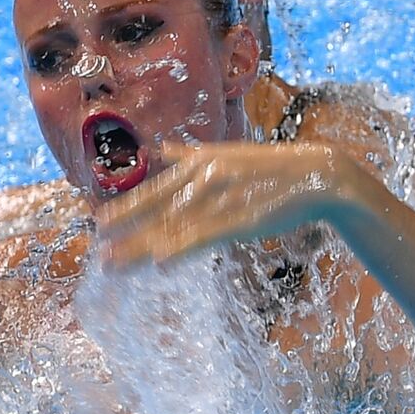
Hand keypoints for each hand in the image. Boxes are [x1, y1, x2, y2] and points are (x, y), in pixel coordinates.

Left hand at [99, 141, 352, 264]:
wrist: (317, 173)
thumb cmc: (270, 168)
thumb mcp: (225, 153)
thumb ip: (189, 156)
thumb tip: (160, 149)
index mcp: (201, 163)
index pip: (156, 190)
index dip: (127, 208)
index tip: (99, 222)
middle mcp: (206, 179)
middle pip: (158, 210)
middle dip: (125, 231)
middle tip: (97, 249)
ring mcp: (222, 200)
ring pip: (174, 228)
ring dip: (142, 248)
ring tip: (115, 264)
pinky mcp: (241, 220)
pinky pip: (204, 238)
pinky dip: (182, 249)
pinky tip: (161, 262)